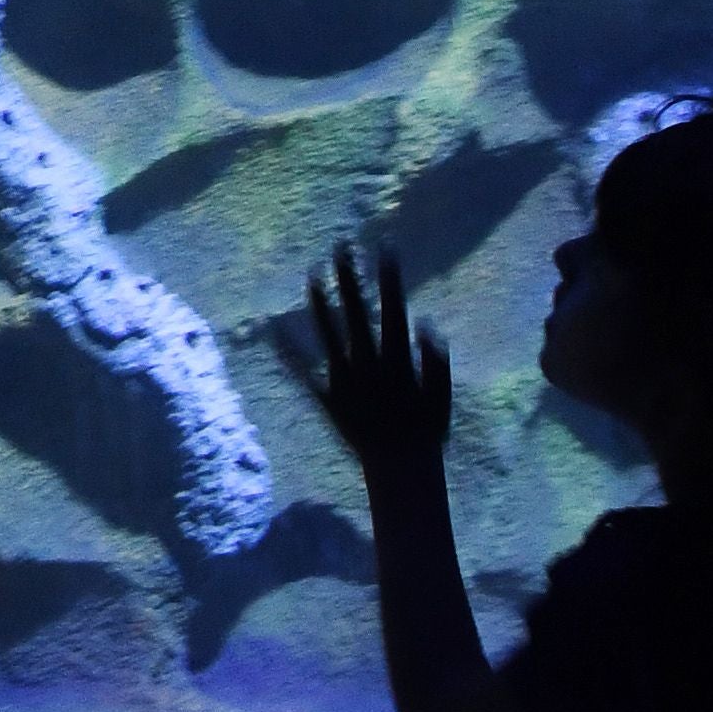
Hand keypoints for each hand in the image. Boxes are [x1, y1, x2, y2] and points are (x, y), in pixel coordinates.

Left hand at [285, 247, 450, 489]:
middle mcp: (368, 363)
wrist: (399, 466)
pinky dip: (287, 354)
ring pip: (329, 335)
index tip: (385, 247)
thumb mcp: (441, 395)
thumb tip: (427, 325)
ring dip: (321, 305)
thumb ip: (436, 361)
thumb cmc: (425, 429)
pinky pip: (304, 373)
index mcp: (397, 358)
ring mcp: (345, 380)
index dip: (389, 277)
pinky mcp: (327, 398)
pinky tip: (271, 332)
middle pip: (357, 311)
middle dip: (350, 278)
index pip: (393, 307)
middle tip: (341, 245)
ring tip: (311, 276)